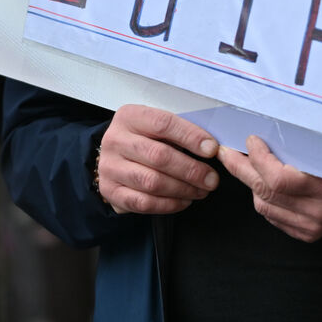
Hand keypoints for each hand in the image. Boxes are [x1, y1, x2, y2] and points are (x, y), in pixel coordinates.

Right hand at [96, 104, 219, 215]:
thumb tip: (211, 147)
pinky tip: (184, 200)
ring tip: (201, 190)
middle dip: (191, 170)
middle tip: (212, 179)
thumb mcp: (157, 127)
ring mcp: (109, 167)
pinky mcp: (111, 191)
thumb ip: (180, 133)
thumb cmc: (144, 140)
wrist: (115, 158)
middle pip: (159, 156)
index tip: (212, 149)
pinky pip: (144, 202)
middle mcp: (115, 140)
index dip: (190, 137)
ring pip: (152, 182)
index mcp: (129, 116)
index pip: (163, 124)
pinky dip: (169, 204)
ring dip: (183, 189)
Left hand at [218, 134, 321, 242]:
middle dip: (241, 169)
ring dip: (252, 184)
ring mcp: (311, 226)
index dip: (258, 159)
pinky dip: (264, 199)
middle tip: (226, 152)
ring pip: (264, 205)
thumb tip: (263, 135)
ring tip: (249, 166)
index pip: (278, 178)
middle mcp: (317, 212)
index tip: (250, 140)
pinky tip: (264, 185)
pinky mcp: (306, 234)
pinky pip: (272, 217)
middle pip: (265, 192)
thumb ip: (299, 146)